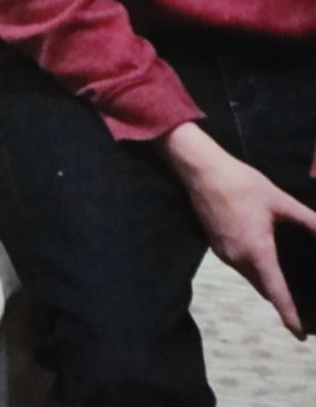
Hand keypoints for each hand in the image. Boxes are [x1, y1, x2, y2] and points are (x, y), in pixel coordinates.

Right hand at [162, 122, 315, 337]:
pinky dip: (255, 272)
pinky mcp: (216, 244)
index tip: (300, 335)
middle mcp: (238, 257)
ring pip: (251, 277)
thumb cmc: (242, 184)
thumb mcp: (280, 201)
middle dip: (282, 304)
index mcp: (257, 250)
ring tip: (288, 290)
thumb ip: (307, 220)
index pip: (275, 291)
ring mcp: (224, 252)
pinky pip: (240, 266)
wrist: (201, 171)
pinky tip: (265, 264)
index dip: (289, 315)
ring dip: (268, 287)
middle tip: (303, 315)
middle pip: (263, 289)